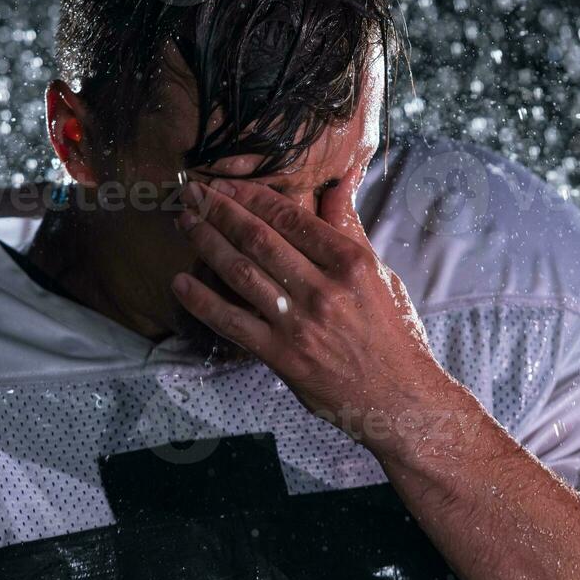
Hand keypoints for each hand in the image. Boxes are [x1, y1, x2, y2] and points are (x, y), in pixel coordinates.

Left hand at [170, 174, 455, 448]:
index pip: (292, 219)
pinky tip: (180, 283)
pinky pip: (232, 323)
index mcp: (351, 264)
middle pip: (260, 240)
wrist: (399, 398)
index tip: (228, 184)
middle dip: (220, 211)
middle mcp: (324, 290)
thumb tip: (337, 182)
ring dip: (207, 244)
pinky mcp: (282, 357)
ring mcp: (300, 325)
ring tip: (186, 223)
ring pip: (241, 273)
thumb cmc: (393, 334)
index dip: (253, 197)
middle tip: (193, 193)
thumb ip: (349, 229)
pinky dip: (202, 301)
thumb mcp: (381, 274)